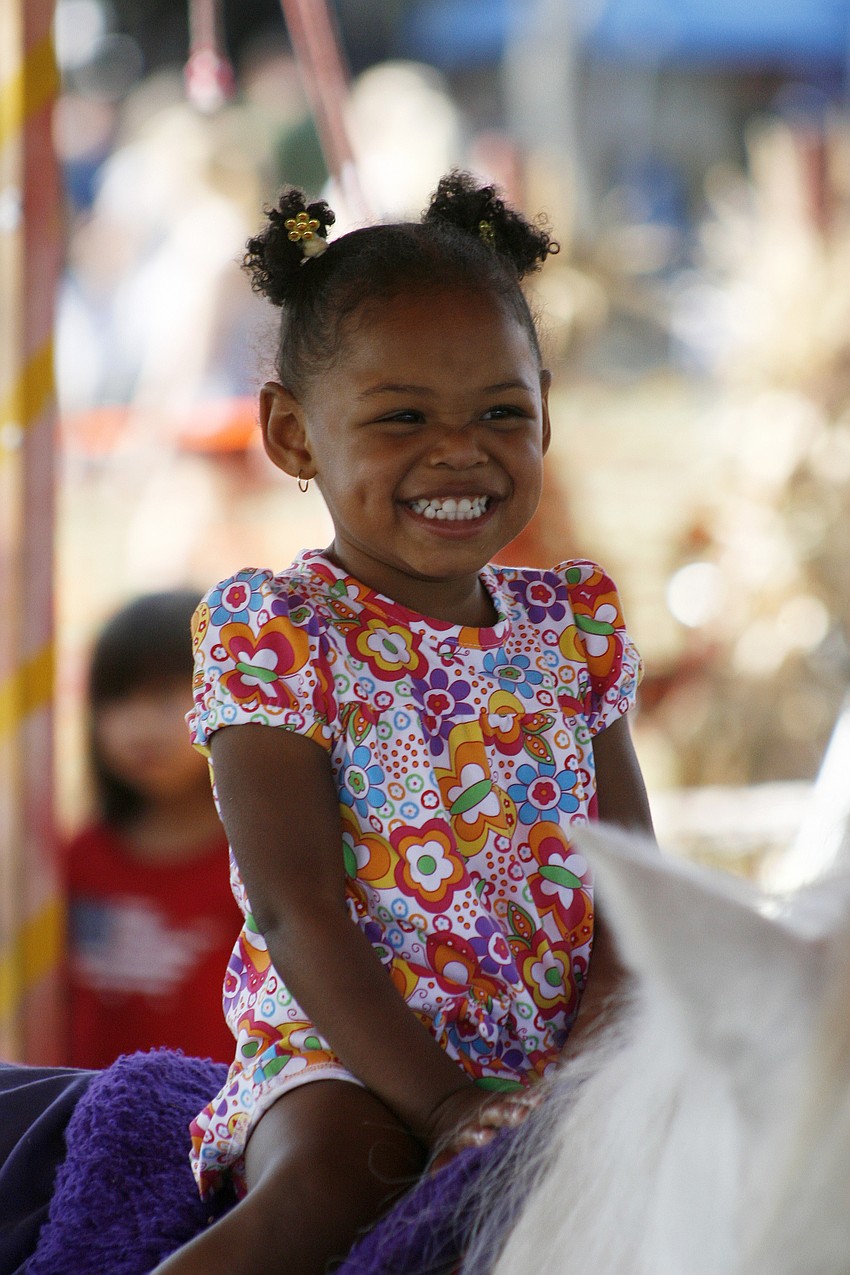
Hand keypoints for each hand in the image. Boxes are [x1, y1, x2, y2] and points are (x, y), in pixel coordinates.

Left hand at [424, 1084, 544, 1173]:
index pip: (471, 1133)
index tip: (486, 1135)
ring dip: (519, 1106)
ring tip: (534, 1103)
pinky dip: (530, 1098)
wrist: (452, 1112)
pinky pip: (521, 1099)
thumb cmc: (455, 1142)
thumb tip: (433, 1173)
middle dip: (505, 1114)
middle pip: (494, 1115)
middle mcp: (483, 1118)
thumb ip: (443, 1161)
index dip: (478, 1135)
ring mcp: (496, 1109)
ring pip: (509, 1106)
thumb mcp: (445, 1151)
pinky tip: (541, 1097)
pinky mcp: (508, 1101)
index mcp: (466, 1132)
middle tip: (519, 1114)